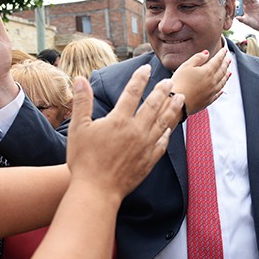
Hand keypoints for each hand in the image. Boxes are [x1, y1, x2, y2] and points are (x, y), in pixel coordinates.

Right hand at [67, 65, 183, 198]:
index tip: (146, 68)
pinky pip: (162, 143)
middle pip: (153, 105)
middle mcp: (136, 130)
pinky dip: (168, 133)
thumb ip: (82, 102)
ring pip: (163, 122)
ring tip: (180, 98)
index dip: (139, 79)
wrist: (97, 190)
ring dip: (172, 108)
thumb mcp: (79, 128)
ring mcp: (145, 146)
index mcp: (119, 120)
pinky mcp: (149, 161)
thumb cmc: (84, 160)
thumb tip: (79, 79)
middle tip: (169, 81)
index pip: (132, 93)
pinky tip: (170, 129)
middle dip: (162, 91)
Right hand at [171, 48, 229, 114]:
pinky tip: (221, 89)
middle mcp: (212, 81)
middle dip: (226, 63)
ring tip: (229, 72)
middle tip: (228, 59)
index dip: (222, 54)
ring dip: (226, 75)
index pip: (218, 60)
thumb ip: (197, 58)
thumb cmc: (179, 83)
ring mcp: (211, 92)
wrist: (177, 102)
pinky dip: (221, 89)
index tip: (224, 50)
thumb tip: (206, 53)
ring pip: (223, 82)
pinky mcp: (208, 101)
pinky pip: (218, 94)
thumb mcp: (186, 66)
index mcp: (208, 71)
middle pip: (222, 70)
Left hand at [234, 0, 258, 30]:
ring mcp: (251, 4)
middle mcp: (246, 6)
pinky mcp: (256, 2)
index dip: (233, 3)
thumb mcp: (246, 21)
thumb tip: (236, 17)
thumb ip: (241, 19)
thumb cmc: (254, 24)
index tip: (227, 2)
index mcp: (242, 10)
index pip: (236, 5)